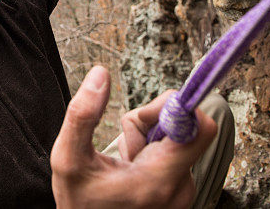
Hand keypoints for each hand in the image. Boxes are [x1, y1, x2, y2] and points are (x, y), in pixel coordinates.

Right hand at [50, 66, 216, 208]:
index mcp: (159, 179)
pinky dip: (152, 154)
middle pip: (182, 129)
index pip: (201, 128)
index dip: (177, 109)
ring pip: (174, 140)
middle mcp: (181, 188)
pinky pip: (173, 155)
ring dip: (147, 140)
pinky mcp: (180, 191)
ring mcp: (182, 192)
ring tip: (123, 163)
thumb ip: (83, 114)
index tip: (148, 113)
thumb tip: (101, 74)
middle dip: (148, 126)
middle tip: (123, 147)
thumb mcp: (68, 158)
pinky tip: (131, 171)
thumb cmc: (79, 203)